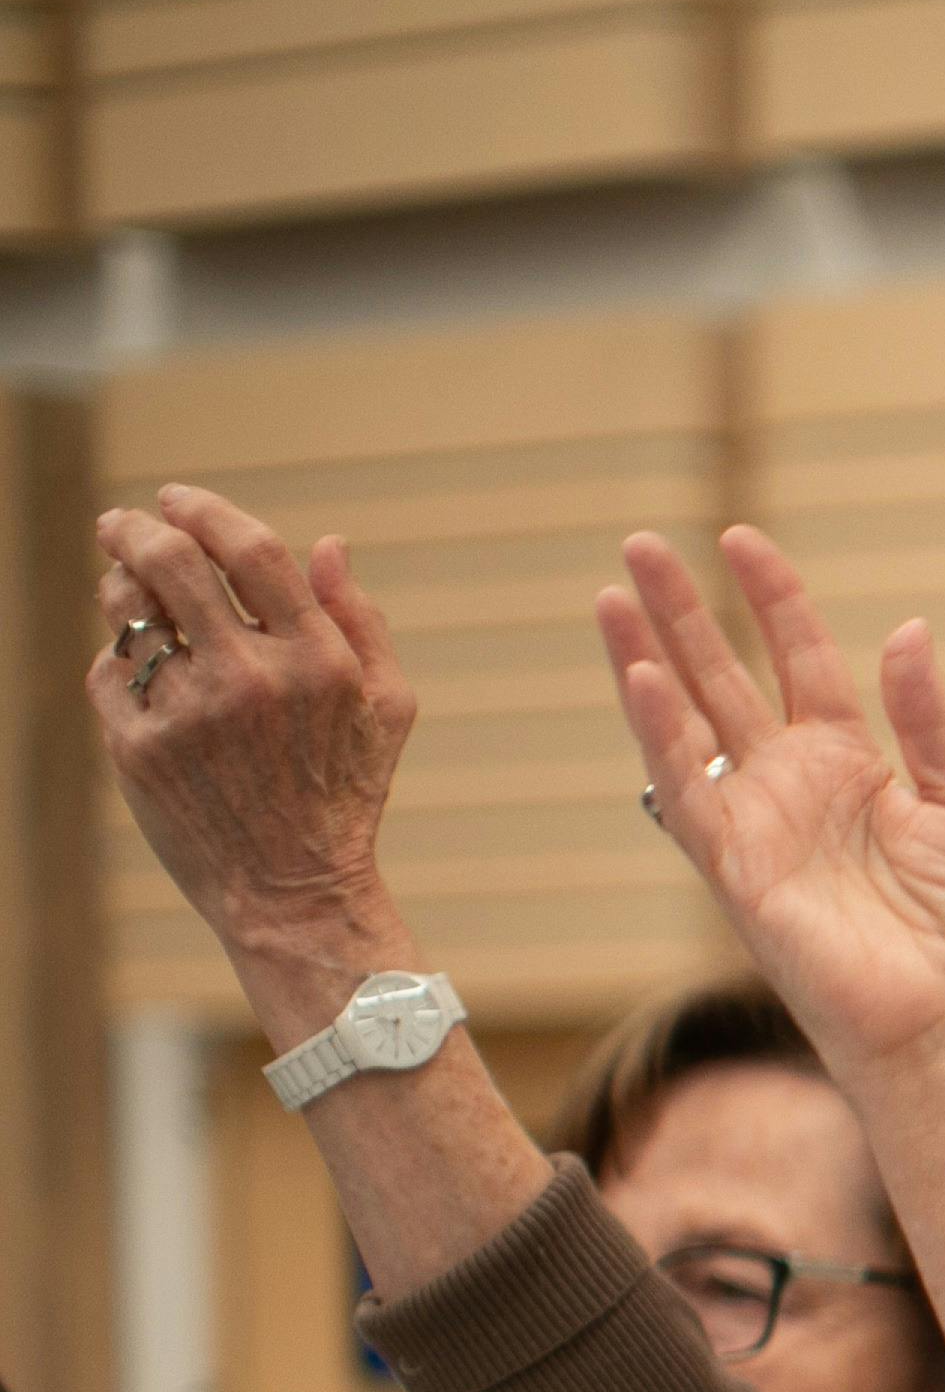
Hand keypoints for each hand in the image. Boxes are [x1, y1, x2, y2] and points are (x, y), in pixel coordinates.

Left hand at [88, 483, 418, 974]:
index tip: (177, 498)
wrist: (295, 893)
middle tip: (120, 524)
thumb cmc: (343, 795)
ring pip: (128, 612)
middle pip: (170, 562)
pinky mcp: (139, 748)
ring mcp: (190, 713)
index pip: (251, 550)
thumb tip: (329, 543)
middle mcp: (252, 680)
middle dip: (134, 528)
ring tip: (125, 590)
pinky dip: (121, 666)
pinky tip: (142, 678)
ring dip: (119, 587)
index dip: (204, 509)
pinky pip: (109, 675)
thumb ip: (361, 621)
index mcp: (318, 662)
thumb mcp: (387, 709)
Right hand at [600, 526, 944, 1088]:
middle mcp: (792, 786)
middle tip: (640, 544)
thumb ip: (928, 718)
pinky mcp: (735, 871)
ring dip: (646, 661)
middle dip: (682, 613)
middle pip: (722, 679)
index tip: (742, 541)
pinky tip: (641, 678)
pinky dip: (662, 738)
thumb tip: (907, 630)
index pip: (797, 660)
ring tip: (613, 593)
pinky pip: (685, 794)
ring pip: (684, 726)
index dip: (772, 599)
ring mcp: (757, 824)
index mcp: (849, 765)